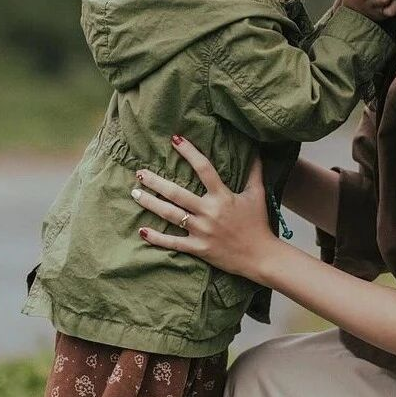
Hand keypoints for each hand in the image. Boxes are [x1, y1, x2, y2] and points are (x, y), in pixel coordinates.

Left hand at [130, 136, 278, 281]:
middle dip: (156, 182)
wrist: (260, 256)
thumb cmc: (258, 223)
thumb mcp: (257, 194)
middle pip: (177, 193)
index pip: (204, 169)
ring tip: (134, 193)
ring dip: (151, 203)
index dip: (189, 152)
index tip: (175, 140)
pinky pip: (173, 242)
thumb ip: (254, 172)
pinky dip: (156, 238)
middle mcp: (209, 212)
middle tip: (140, 173)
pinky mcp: (198, 248)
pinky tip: (142, 230)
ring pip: (171, 215)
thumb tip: (257, 151)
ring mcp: (202, 231)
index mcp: (223, 196)